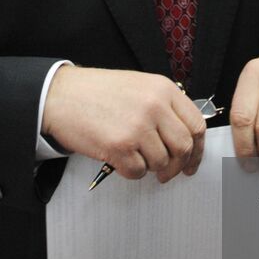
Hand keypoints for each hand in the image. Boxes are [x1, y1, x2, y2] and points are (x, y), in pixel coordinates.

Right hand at [42, 66, 206, 183]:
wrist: (60, 95)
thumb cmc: (95, 91)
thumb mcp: (139, 86)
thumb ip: (163, 106)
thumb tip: (183, 135)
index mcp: (163, 89)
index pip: (196, 124)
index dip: (198, 149)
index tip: (192, 161)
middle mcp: (154, 106)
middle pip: (184, 146)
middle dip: (178, 165)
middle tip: (169, 172)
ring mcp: (138, 126)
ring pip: (161, 162)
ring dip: (150, 167)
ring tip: (135, 157)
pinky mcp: (119, 146)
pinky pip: (138, 172)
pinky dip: (131, 172)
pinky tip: (121, 160)